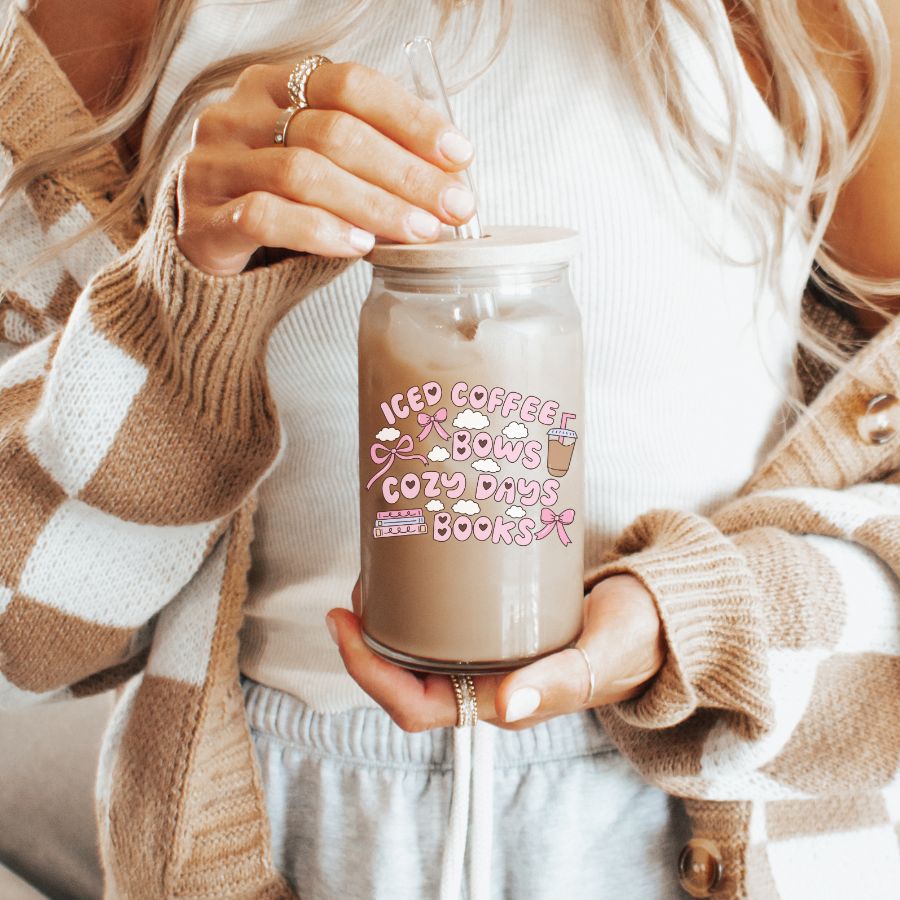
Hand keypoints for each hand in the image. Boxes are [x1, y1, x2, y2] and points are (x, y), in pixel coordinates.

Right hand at [175, 61, 475, 274]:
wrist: (205, 246)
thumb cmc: (280, 202)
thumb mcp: (324, 166)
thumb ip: (373, 160)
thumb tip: (451, 177)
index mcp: (274, 86)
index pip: (350, 85)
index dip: (410, 118)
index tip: (460, 154)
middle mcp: (239, 114)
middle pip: (334, 132)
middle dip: (405, 172)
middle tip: (453, 205)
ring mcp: (215, 163)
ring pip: (304, 174)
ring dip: (373, 204)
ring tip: (418, 230)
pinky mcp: (202, 219)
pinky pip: (265, 216)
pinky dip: (320, 230)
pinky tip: (359, 245)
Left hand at [326, 575, 664, 731]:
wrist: (657, 620)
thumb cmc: (635, 639)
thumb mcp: (604, 654)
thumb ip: (563, 679)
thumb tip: (507, 704)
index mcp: (501, 702)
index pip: (414, 707)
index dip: (368, 672)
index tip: (343, 621)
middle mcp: (485, 684)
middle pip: (402, 677)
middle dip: (367, 640)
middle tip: (358, 586)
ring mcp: (489, 657)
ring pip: (418, 649)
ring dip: (388, 618)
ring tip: (376, 573)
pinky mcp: (496, 628)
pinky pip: (442, 624)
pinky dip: (417, 601)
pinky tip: (413, 568)